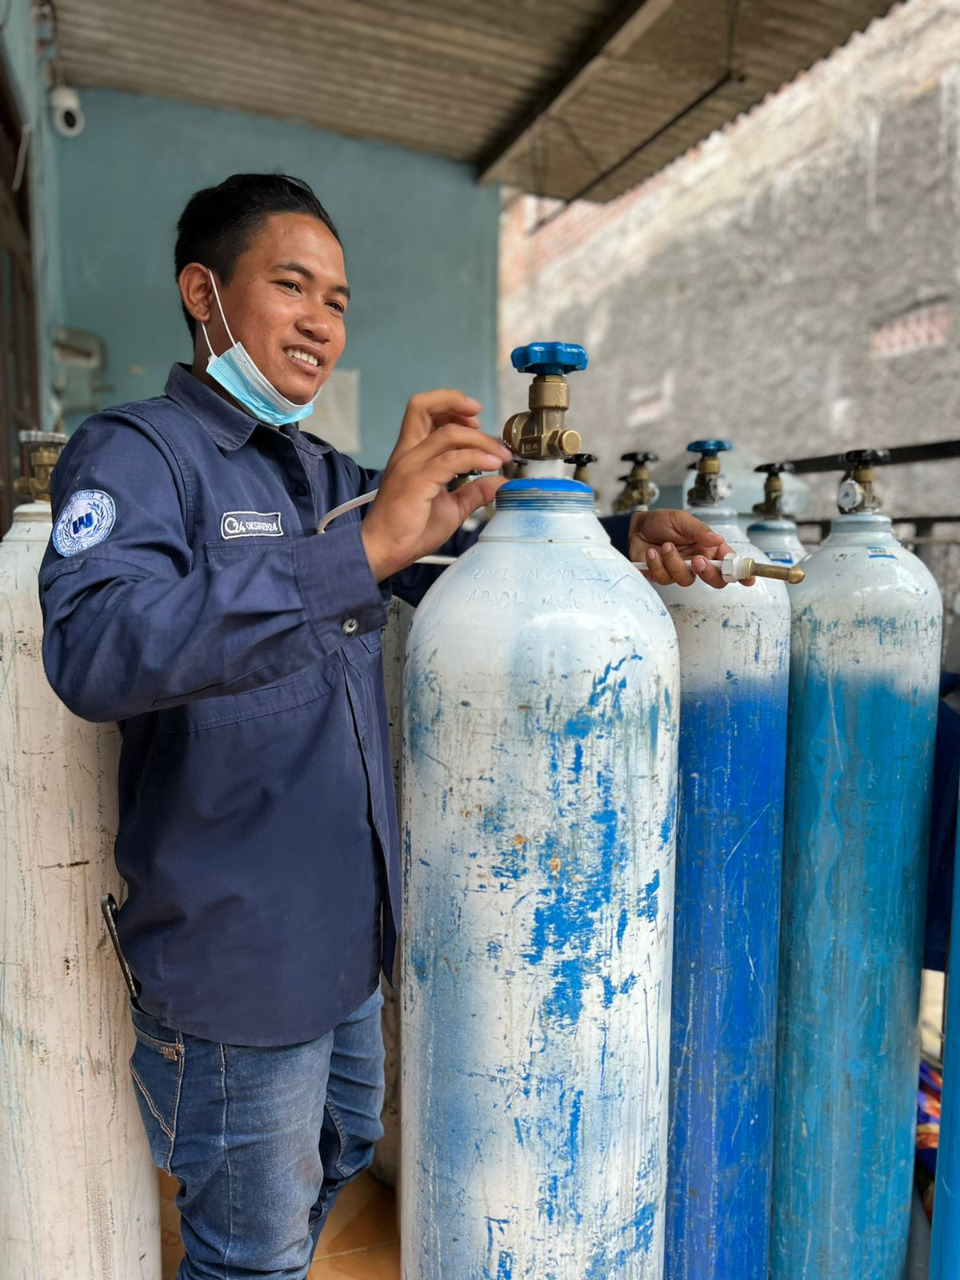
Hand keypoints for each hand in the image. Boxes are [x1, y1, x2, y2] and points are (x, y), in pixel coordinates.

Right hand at [361, 390, 510, 580]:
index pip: (425, 412)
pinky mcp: (417, 482)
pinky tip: (492, 466)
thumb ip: (473, 492)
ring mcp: (410, 466)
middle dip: (456, 402)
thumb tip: (497, 482)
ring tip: (500, 454)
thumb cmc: (408, 530)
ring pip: (448, 433)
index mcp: (411, 454)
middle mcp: (408, 454)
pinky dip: (476, 458)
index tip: (475, 421)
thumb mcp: (450, 508)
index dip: (451, 406)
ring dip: (481, 440)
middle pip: (423, 406)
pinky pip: (451, 460)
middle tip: (483, 420)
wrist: (384, 551)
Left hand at [628, 509, 751, 588]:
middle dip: (709, 573)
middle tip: (698, 560)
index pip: (729, 564)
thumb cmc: (663, 521)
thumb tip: (718, 539)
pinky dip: (657, 564)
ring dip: (674, 562)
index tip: (748, 579)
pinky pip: (664, 578)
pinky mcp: (662, 576)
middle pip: (715, 580)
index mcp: (708, 549)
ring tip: (665, 545)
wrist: (638, 526)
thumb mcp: (683, 520)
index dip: (740, 573)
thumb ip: (700, 530)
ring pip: (686, 580)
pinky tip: (652, 552)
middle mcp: (697, 562)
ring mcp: (680, 571)